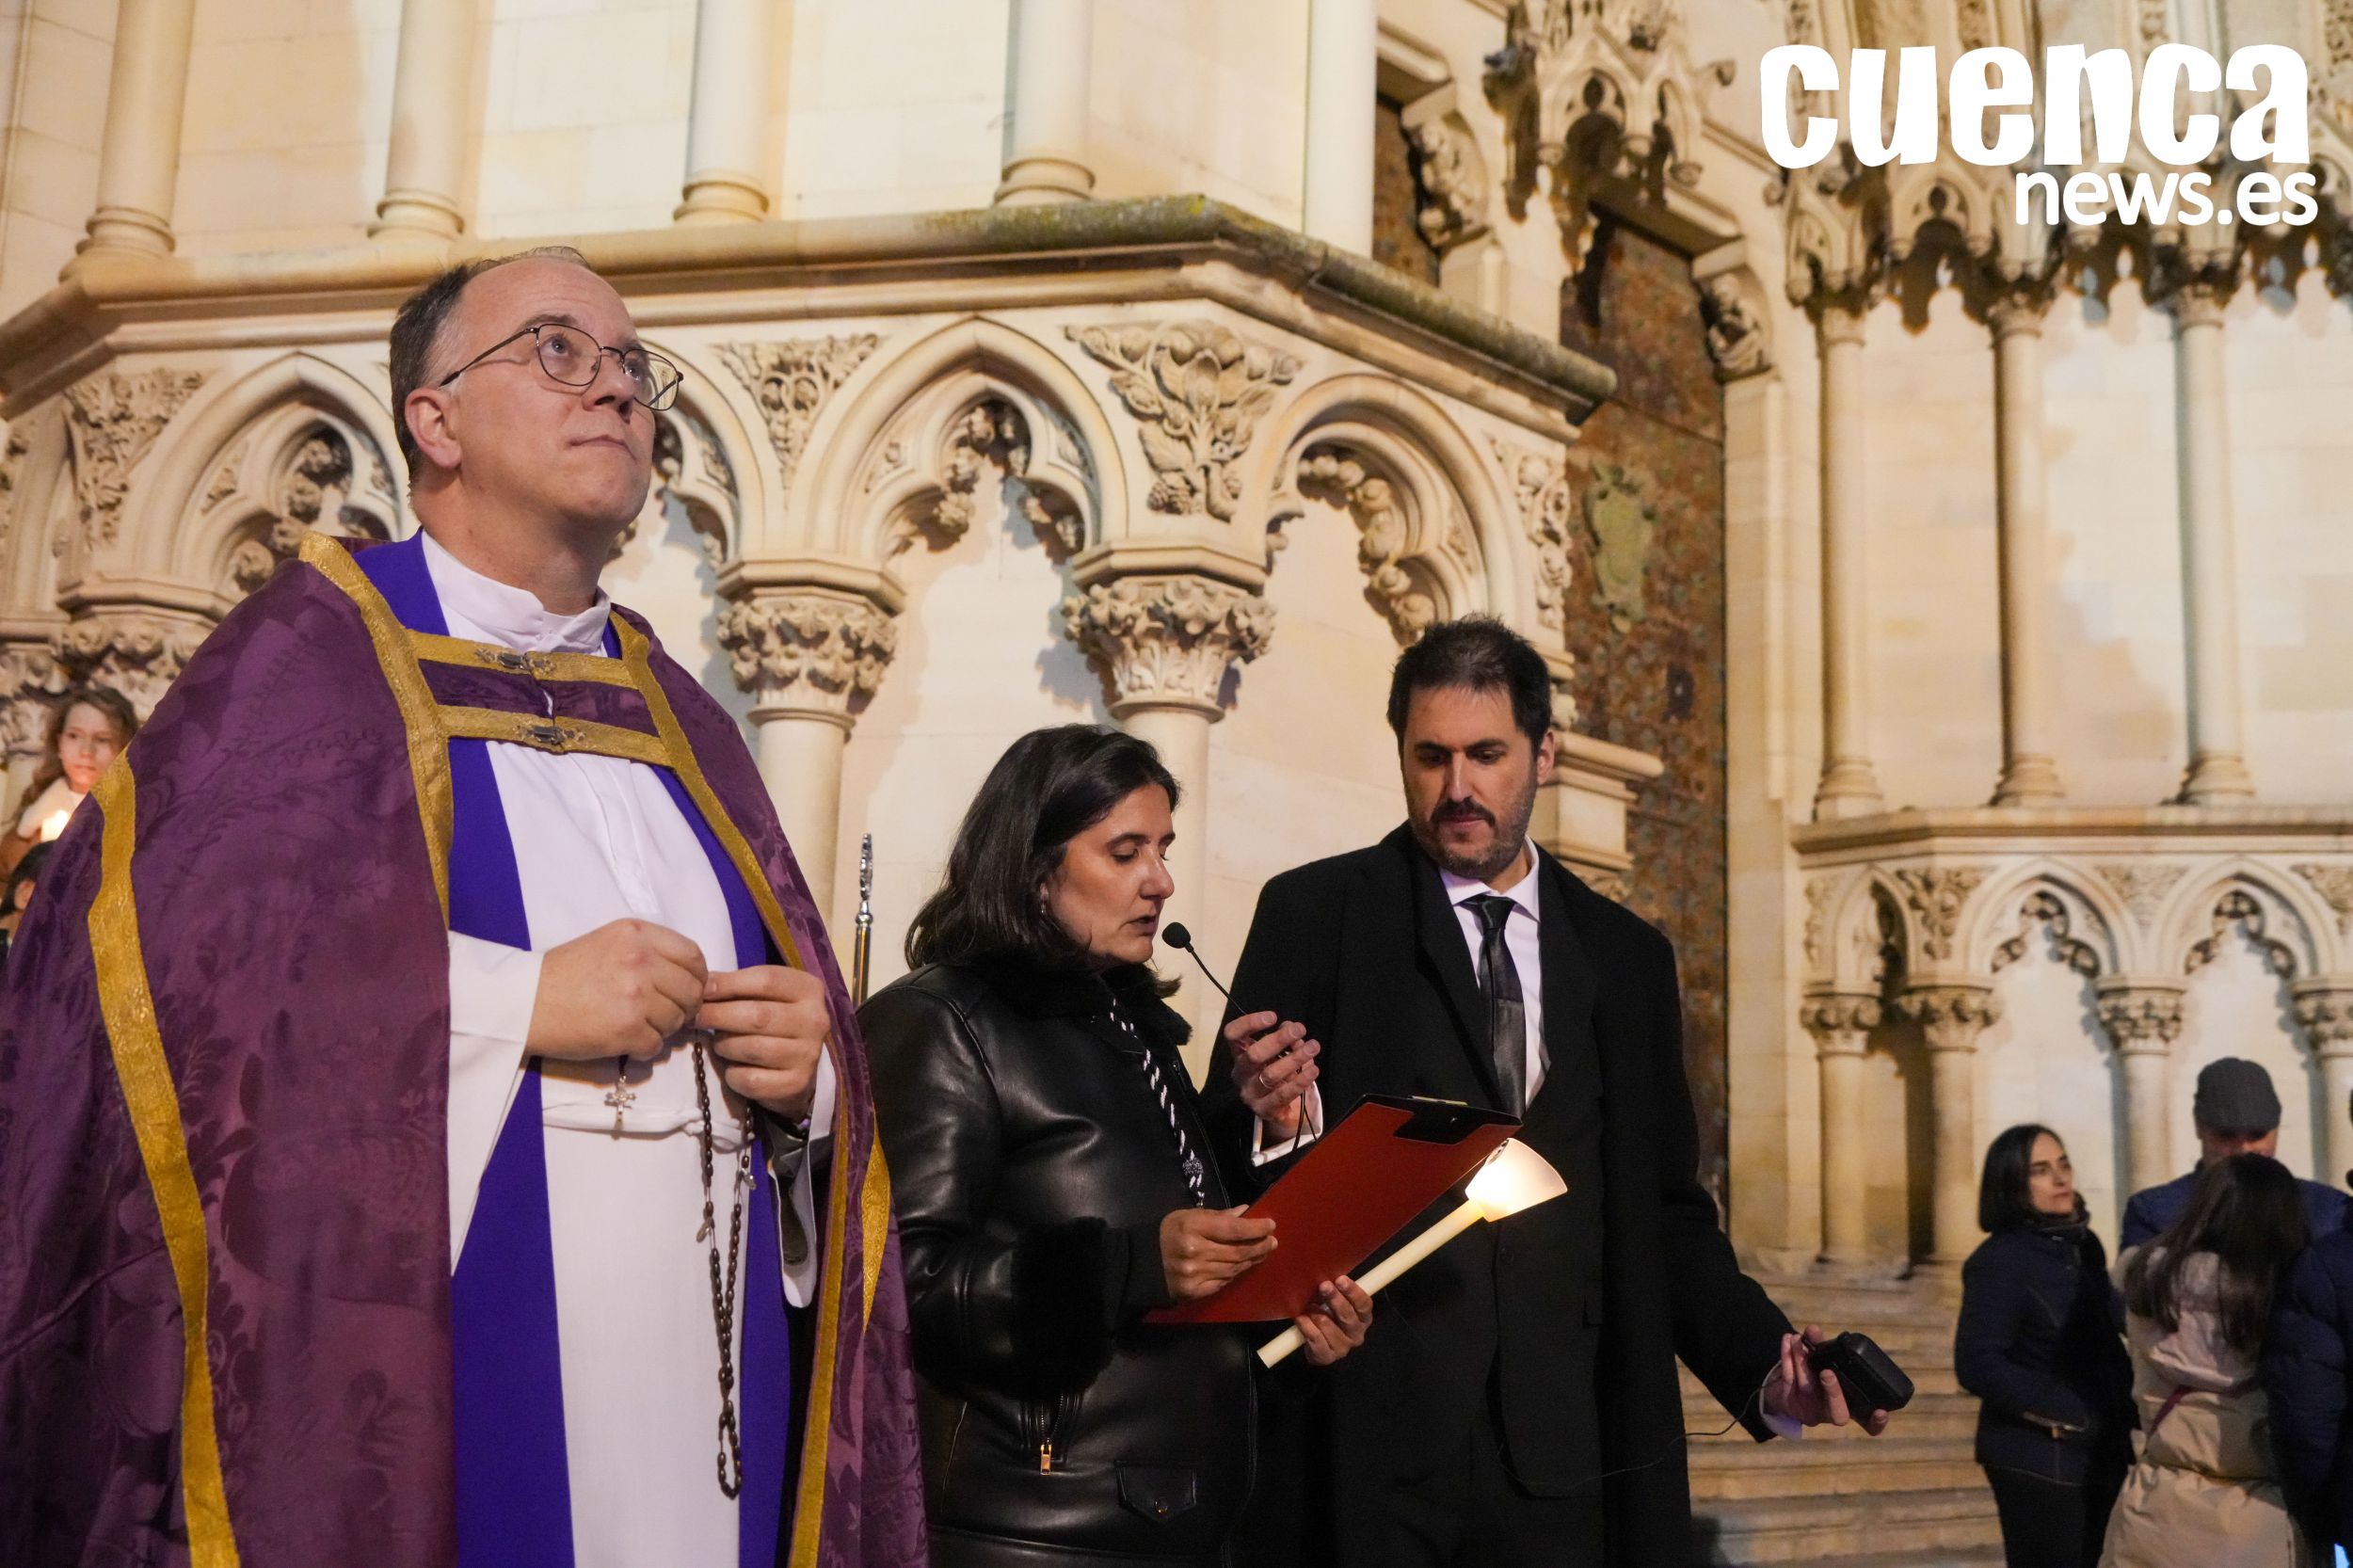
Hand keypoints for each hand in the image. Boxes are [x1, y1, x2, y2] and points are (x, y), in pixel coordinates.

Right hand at [528, 918, 706, 1061]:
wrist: (523, 1002)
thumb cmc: (564, 973)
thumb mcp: (609, 942)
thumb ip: (651, 952)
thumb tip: (695, 979)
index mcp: (637, 933)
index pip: (693, 956)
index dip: (697, 977)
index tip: (687, 989)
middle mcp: (640, 960)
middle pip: (691, 990)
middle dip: (683, 1007)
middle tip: (663, 1014)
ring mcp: (634, 996)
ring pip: (677, 1020)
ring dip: (662, 1029)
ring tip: (636, 1024)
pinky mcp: (625, 1029)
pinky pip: (656, 1045)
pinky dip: (644, 1048)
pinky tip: (624, 1040)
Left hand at [701, 964, 830, 1120]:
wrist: (797, 1064)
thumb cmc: (772, 1019)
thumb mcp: (762, 994)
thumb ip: (736, 985)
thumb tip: (700, 983)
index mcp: (808, 989)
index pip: (766, 980)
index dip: (729, 984)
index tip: (702, 990)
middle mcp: (815, 1021)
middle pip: (758, 1015)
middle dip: (718, 1016)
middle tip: (696, 1018)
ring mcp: (808, 1055)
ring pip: (752, 1049)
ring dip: (725, 1046)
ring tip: (720, 1043)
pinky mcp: (796, 1084)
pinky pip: (751, 1079)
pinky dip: (733, 1075)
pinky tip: (734, 1068)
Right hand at [1161, 1206, 1276, 1301]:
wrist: (1142, 1263)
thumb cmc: (1168, 1233)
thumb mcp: (1188, 1216)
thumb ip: (1217, 1216)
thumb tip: (1245, 1212)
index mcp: (1193, 1227)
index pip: (1233, 1229)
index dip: (1255, 1228)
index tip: (1270, 1225)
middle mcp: (1195, 1252)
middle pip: (1237, 1251)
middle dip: (1259, 1246)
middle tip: (1273, 1241)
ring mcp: (1195, 1274)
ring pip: (1233, 1269)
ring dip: (1251, 1261)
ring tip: (1263, 1253)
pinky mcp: (1194, 1291)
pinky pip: (1223, 1282)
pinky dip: (1235, 1274)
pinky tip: (1244, 1267)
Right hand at [1221, 1011, 1319, 1139]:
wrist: (1279, 1109)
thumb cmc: (1276, 1071)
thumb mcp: (1279, 1052)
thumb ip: (1285, 1038)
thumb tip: (1291, 1026)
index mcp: (1239, 1054)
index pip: (1233, 1035)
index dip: (1249, 1023)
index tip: (1273, 1017)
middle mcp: (1240, 1073)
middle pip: (1253, 1054)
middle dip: (1278, 1040)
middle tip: (1299, 1029)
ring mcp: (1250, 1093)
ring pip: (1270, 1074)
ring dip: (1294, 1058)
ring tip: (1313, 1047)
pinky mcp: (1264, 1110)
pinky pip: (1283, 1094)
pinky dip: (1300, 1080)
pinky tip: (1313, 1069)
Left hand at [1294, 1277, 1372, 1365]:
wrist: (1314, 1343)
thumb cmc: (1326, 1313)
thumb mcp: (1334, 1300)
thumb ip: (1336, 1290)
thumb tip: (1324, 1271)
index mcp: (1363, 1317)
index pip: (1364, 1304)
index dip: (1353, 1292)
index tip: (1340, 1279)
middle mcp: (1357, 1334)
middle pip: (1348, 1316)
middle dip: (1335, 1299)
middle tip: (1323, 1286)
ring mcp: (1343, 1347)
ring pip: (1329, 1327)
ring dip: (1316, 1314)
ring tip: (1308, 1306)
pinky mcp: (1327, 1357)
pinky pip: (1316, 1340)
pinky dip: (1306, 1327)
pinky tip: (1301, 1318)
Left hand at [1762, 1325, 1891, 1435]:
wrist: (1785, 1391)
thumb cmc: (1817, 1377)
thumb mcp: (1826, 1364)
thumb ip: (1823, 1348)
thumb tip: (1813, 1329)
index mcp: (1850, 1407)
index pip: (1869, 1425)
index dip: (1877, 1422)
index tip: (1880, 1411)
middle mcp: (1831, 1413)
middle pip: (1838, 1414)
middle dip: (1834, 1392)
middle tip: (1827, 1372)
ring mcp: (1809, 1411)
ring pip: (1807, 1388)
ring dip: (1803, 1360)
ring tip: (1799, 1340)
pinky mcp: (1789, 1403)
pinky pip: (1788, 1379)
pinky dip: (1787, 1357)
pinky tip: (1787, 1340)